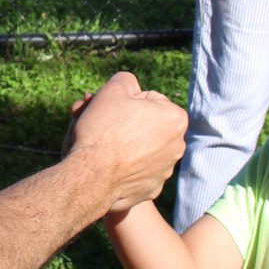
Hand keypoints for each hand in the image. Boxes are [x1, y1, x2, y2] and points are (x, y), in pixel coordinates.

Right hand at [65, 72, 186, 212]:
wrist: (92, 175)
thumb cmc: (103, 129)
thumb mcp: (113, 89)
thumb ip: (126, 80)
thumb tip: (131, 86)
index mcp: (175, 118)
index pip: (148, 99)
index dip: (125, 102)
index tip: (111, 111)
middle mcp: (177, 145)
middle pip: (146, 124)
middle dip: (126, 123)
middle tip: (103, 125)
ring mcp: (165, 170)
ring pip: (142, 148)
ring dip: (126, 144)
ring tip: (104, 147)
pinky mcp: (152, 189)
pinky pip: (137, 171)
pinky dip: (125, 168)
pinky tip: (109, 167)